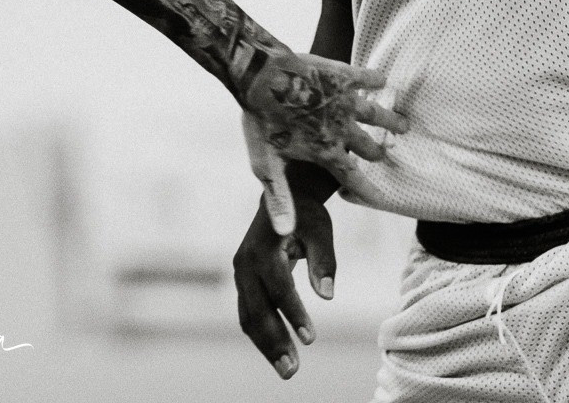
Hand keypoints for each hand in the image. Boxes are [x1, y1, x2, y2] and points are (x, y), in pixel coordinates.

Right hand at [233, 185, 337, 379]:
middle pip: (258, 309)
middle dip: (275, 341)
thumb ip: (323, 261)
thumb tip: (327, 294)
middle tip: (292, 370)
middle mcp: (245, 263)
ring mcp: (240, 274)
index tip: (310, 339)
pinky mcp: (243, 282)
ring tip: (287, 370)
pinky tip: (276, 353)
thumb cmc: (304, 215)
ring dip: (266, 345)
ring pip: (249, 317)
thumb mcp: (320, 230)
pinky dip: (260, 335)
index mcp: (263, 248)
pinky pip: (247, 314)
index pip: (279, 287)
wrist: (279, 198)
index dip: (294, 314)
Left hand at [239, 48, 405, 184]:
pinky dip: (374, 79)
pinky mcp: (340, 75)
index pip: (353, 178)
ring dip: (389, 120)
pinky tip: (382, 80)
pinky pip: (363, 78)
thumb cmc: (260, 120)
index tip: (382, 200)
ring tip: (403, 125)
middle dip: (377, 152)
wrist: (260, 76)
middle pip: (368, 146)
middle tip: (384, 154)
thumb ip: (279, 198)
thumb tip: (284, 233)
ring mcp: (344, 101)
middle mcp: (342, 128)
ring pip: (375, 114)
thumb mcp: (266, 164)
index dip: (368, 191)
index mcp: (327, 151)